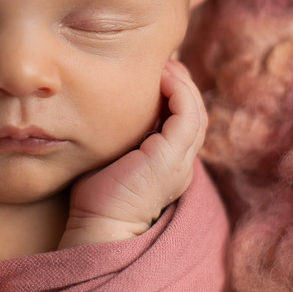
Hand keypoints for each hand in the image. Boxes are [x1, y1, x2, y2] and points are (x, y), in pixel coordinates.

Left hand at [60, 60, 206, 247]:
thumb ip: (121, 140)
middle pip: (194, 114)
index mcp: (169, 165)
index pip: (182, 123)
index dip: (175, 96)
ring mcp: (180, 161)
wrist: (100, 227)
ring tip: (166, 65)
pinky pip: (187, 116)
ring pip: (194, 112)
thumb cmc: (98, 198)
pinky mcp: (171, 158)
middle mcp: (181, 163)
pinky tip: (165, 76)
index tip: (158, 75)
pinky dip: (179, 92)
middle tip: (166, 63)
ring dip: (182, 84)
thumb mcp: (113, 160)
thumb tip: (103, 113)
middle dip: (182, 85)